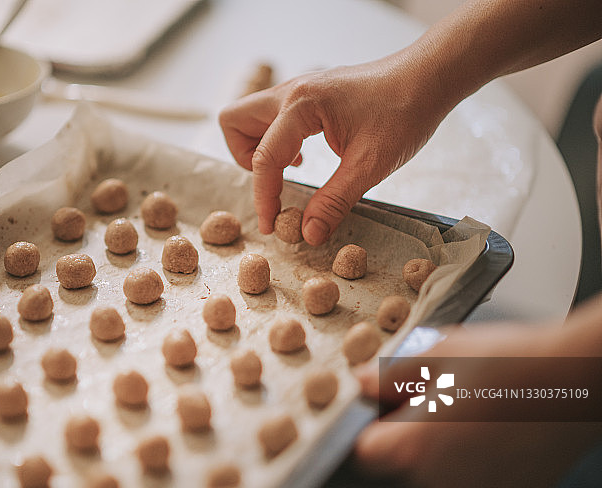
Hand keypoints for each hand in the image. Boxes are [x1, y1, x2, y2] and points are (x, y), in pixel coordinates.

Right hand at [219, 57, 452, 244]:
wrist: (429, 77)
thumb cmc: (405, 112)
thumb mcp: (370, 165)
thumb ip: (334, 201)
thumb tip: (307, 234)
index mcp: (301, 105)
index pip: (264, 158)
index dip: (264, 198)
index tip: (272, 226)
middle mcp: (291, 92)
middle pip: (234, 122)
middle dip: (245, 159)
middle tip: (274, 183)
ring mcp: (298, 90)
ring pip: (250, 118)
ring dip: (259, 148)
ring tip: (292, 169)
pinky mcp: (308, 94)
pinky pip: (272, 117)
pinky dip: (277, 140)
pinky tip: (305, 155)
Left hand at [353, 322, 601, 487]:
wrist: (581, 380)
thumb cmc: (508, 361)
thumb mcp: (437, 354)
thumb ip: (388, 376)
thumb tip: (360, 385)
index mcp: (414, 446)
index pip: (363, 454)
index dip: (369, 430)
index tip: (382, 411)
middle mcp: (440, 481)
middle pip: (402, 466)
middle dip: (409, 437)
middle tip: (436, 400)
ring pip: (438, 477)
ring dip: (443, 452)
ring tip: (473, 412)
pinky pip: (472, 486)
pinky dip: (474, 466)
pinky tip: (495, 432)